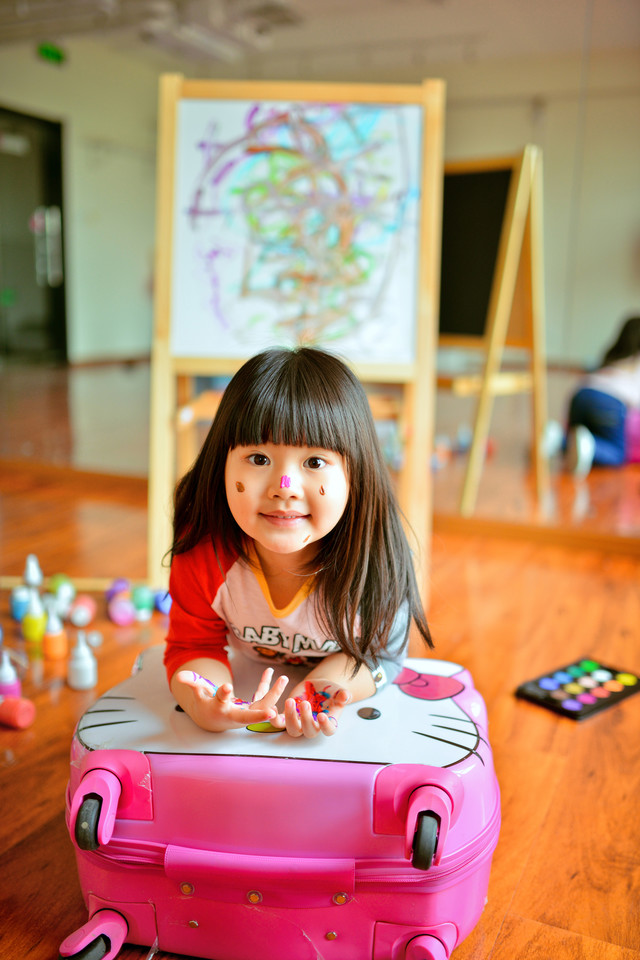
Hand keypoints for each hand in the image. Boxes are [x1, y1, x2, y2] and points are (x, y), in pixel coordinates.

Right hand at [173, 667, 287, 732]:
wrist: (214, 720)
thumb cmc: (206, 705)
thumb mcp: (199, 694)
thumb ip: (192, 683)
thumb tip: (179, 675)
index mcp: (219, 709)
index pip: (221, 701)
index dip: (223, 694)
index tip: (227, 686)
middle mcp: (234, 715)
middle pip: (248, 716)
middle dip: (259, 715)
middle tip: (271, 712)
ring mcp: (247, 714)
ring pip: (262, 706)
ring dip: (274, 694)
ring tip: (283, 678)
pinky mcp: (254, 710)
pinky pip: (264, 699)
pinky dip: (270, 688)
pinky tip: (276, 674)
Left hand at [271, 679, 351, 738]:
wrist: (317, 687)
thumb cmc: (330, 691)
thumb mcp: (338, 690)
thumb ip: (343, 694)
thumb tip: (346, 696)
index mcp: (328, 722)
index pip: (329, 730)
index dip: (326, 726)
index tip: (322, 715)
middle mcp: (313, 726)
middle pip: (309, 731)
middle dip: (306, 719)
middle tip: (304, 703)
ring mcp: (299, 723)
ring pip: (293, 730)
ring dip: (290, 718)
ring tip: (290, 701)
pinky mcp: (287, 717)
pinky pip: (279, 723)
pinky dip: (275, 718)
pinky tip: (274, 707)